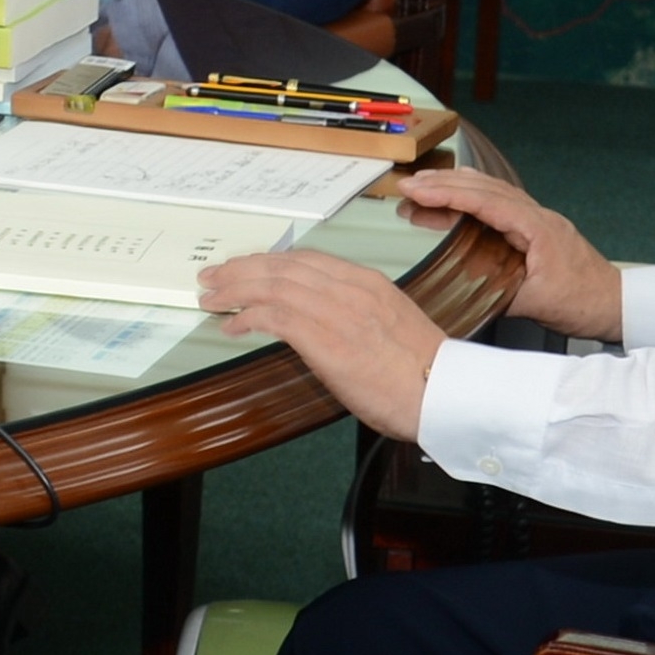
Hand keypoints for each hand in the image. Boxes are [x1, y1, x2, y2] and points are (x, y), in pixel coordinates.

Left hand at [196, 249, 445, 443]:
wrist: (443, 394)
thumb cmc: (421, 372)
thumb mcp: (388, 326)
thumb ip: (355, 313)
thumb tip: (319, 320)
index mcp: (368, 283)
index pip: (306, 260)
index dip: (268, 261)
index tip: (244, 267)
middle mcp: (350, 289)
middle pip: (282, 267)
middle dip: (241, 269)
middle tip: (213, 277)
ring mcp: (337, 311)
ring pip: (272, 286)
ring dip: (235, 290)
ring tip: (211, 298)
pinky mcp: (326, 339)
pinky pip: (274, 316)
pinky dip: (247, 318)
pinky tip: (232, 326)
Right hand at [389, 166, 621, 339]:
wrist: (617, 304)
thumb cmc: (585, 303)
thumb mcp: (535, 304)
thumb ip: (497, 294)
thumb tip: (462, 291)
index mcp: (537, 228)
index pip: (484, 202)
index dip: (446, 194)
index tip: (416, 191)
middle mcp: (539, 217)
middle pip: (486, 189)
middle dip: (444, 183)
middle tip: (409, 184)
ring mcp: (540, 220)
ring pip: (494, 190)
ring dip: (458, 184)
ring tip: (425, 183)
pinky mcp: (538, 229)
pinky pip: (502, 201)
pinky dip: (476, 193)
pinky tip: (463, 191)